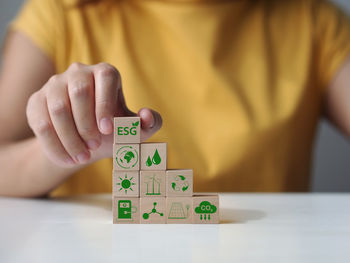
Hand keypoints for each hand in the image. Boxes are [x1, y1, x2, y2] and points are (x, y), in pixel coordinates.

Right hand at [26, 62, 161, 166]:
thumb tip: (146, 114)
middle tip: (94, 147)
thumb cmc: (113, 131)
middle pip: (78, 91)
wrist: (84, 141)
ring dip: (70, 138)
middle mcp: (79, 72)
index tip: (108, 130)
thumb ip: (150, 123)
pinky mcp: (37, 100)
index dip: (105, 103)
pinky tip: (67, 160)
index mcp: (105, 73)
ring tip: (82, 158)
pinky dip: (54, 145)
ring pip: (57, 108)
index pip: (105, 78)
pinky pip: (40, 123)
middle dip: (86, 124)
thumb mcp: (134, 130)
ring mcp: (55, 84)